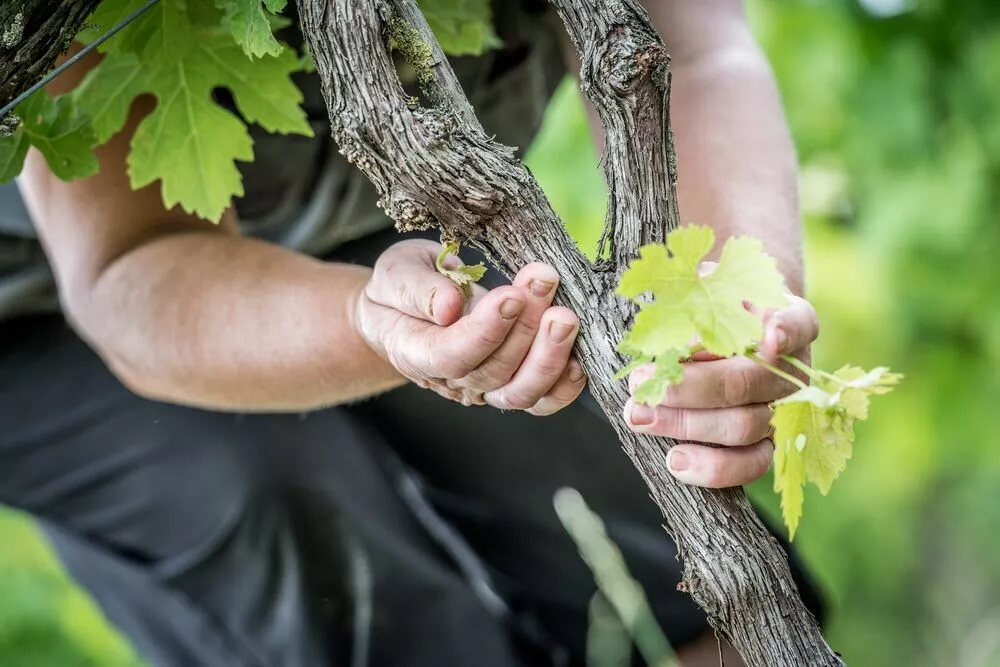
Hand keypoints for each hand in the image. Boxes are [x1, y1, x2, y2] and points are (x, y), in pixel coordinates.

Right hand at [355, 240, 585, 413]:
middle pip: (494, 371)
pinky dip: (563, 385)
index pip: (452, 356)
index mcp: (415, 353)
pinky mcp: (512, 384)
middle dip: (525, 326)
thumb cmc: (400, 288)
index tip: (511, 296)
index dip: (485, 332)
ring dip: (549, 354)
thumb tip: (450, 306)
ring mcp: (484, 388)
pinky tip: (578, 356)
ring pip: (521, 392)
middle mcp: (452, 381)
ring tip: (564, 313)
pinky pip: (541, 400)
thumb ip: (418, 289)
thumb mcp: (397, 273)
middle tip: (544, 280)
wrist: (406, 309)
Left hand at [624, 293, 819, 487]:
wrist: (726, 333)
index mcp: (789, 320)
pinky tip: (674, 460)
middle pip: (747, 382)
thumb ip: (698, 298)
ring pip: (743, 426)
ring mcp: (782, 409)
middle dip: (689, 386)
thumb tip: (676, 330)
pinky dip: (711, 467)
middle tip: (640, 383)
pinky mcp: (767, 444)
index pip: (798, 322)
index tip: (769, 338)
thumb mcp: (704, 289)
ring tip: (639, 415)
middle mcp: (793, 369)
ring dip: (685, 424)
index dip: (785, 331)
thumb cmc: (711, 306)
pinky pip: (749, 464)